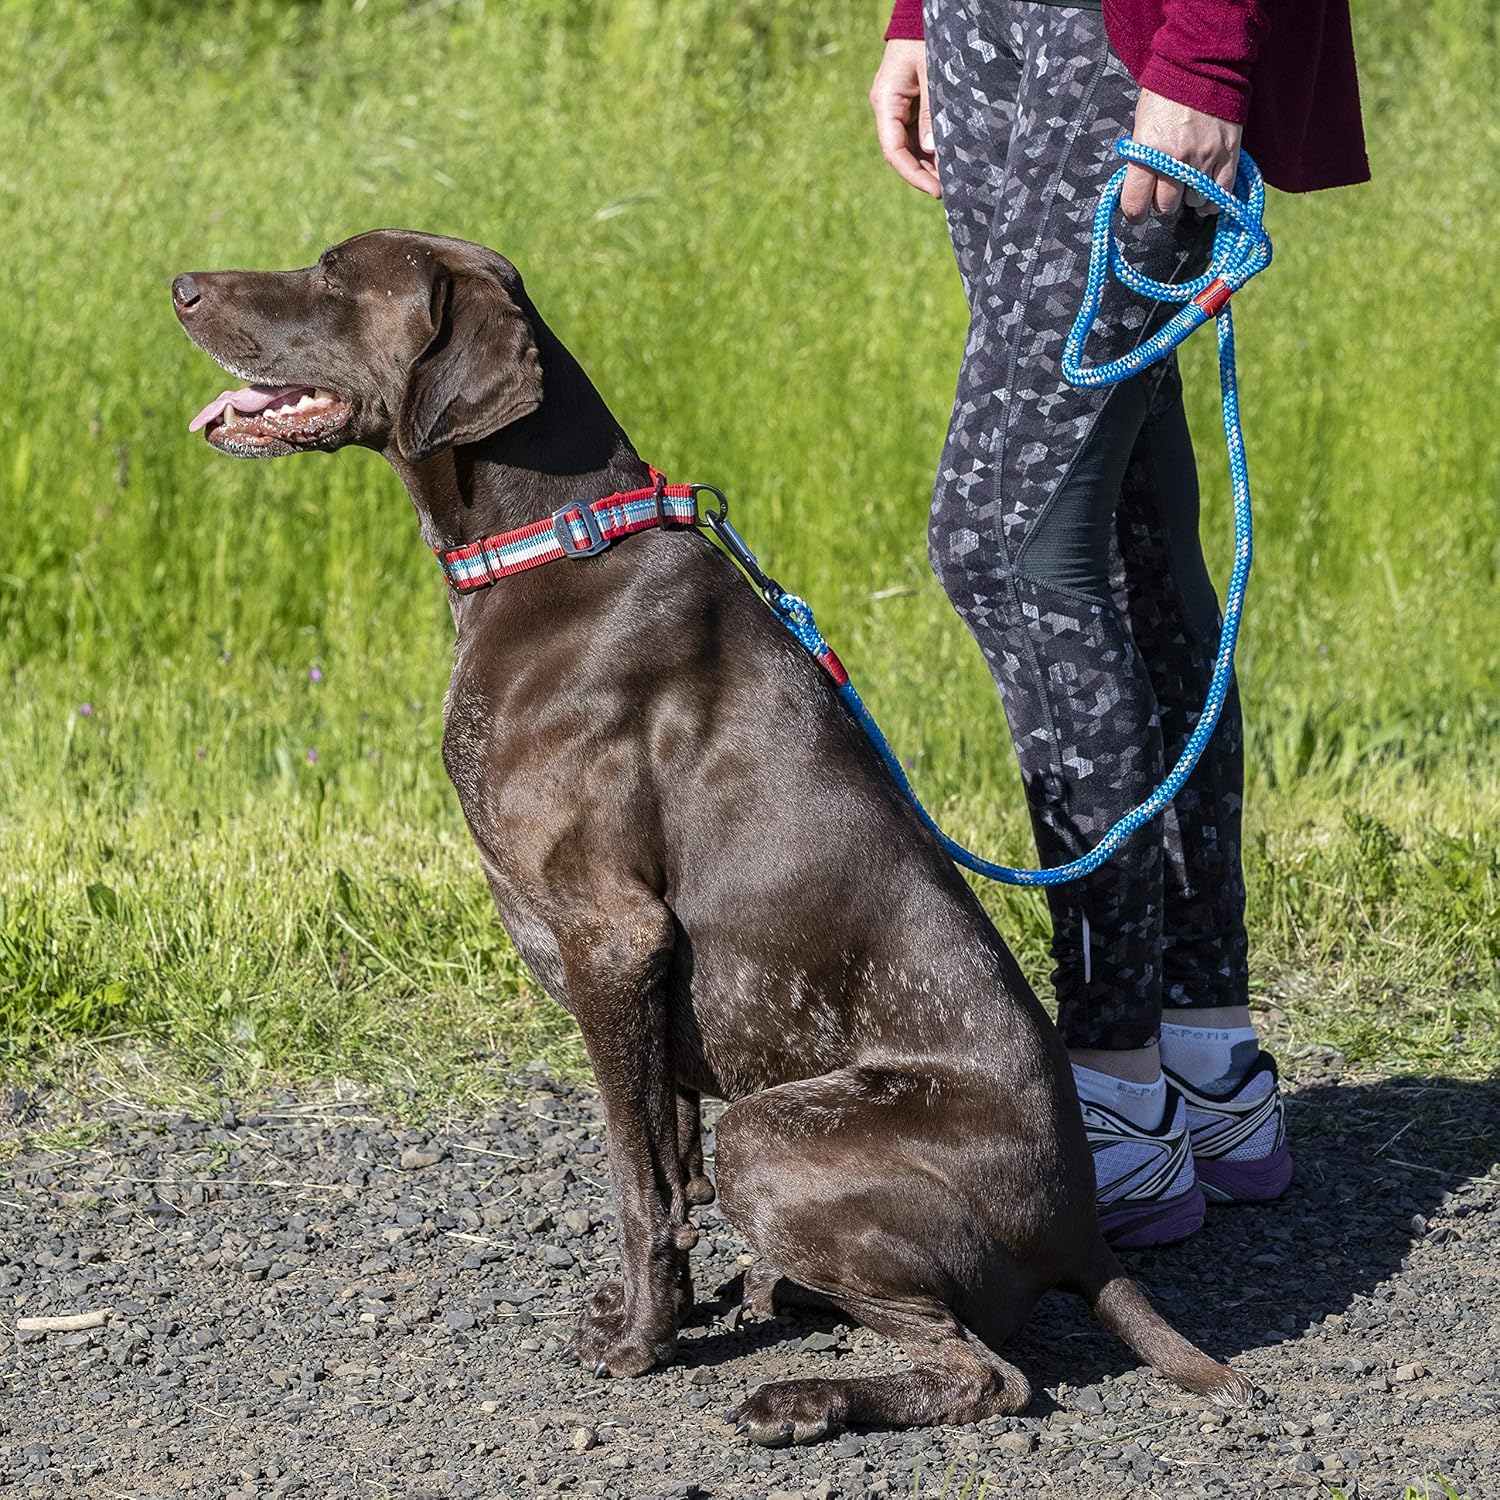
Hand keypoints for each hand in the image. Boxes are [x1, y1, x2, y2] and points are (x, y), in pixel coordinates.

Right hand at [870, 40, 940, 198]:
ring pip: (911, 147)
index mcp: (886, 101)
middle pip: (902, 153)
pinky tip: (948, 159)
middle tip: (949, 190)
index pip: (894, 151)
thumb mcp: (932, 72)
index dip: (914, 175)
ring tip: (952, 179)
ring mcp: (898, 108)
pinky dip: (932, 149)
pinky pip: (918, 134)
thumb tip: (931, 151)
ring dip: (929, 164)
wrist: (919, 16)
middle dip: (924, 173)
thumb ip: (931, 111)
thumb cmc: (926, 38)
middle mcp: (888, 109)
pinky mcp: (910, 105)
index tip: (936, 190)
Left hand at [1121, 87, 1241, 222]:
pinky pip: (1221, 194)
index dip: (1135, 213)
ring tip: (1187, 180)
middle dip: (1163, 201)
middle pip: (1166, 206)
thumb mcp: (1141, 127)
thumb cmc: (1164, 97)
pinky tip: (1205, 196)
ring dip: (1189, 195)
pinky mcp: (1228, 154)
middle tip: (1165, 188)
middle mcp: (1175, 159)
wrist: (1201, 67)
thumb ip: (1140, 161)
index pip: (1136, 203)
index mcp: (1148, 151)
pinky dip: (1212, 200)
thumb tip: (1139, 192)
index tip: (1137, 213)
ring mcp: (1204, 158)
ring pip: (1193, 201)